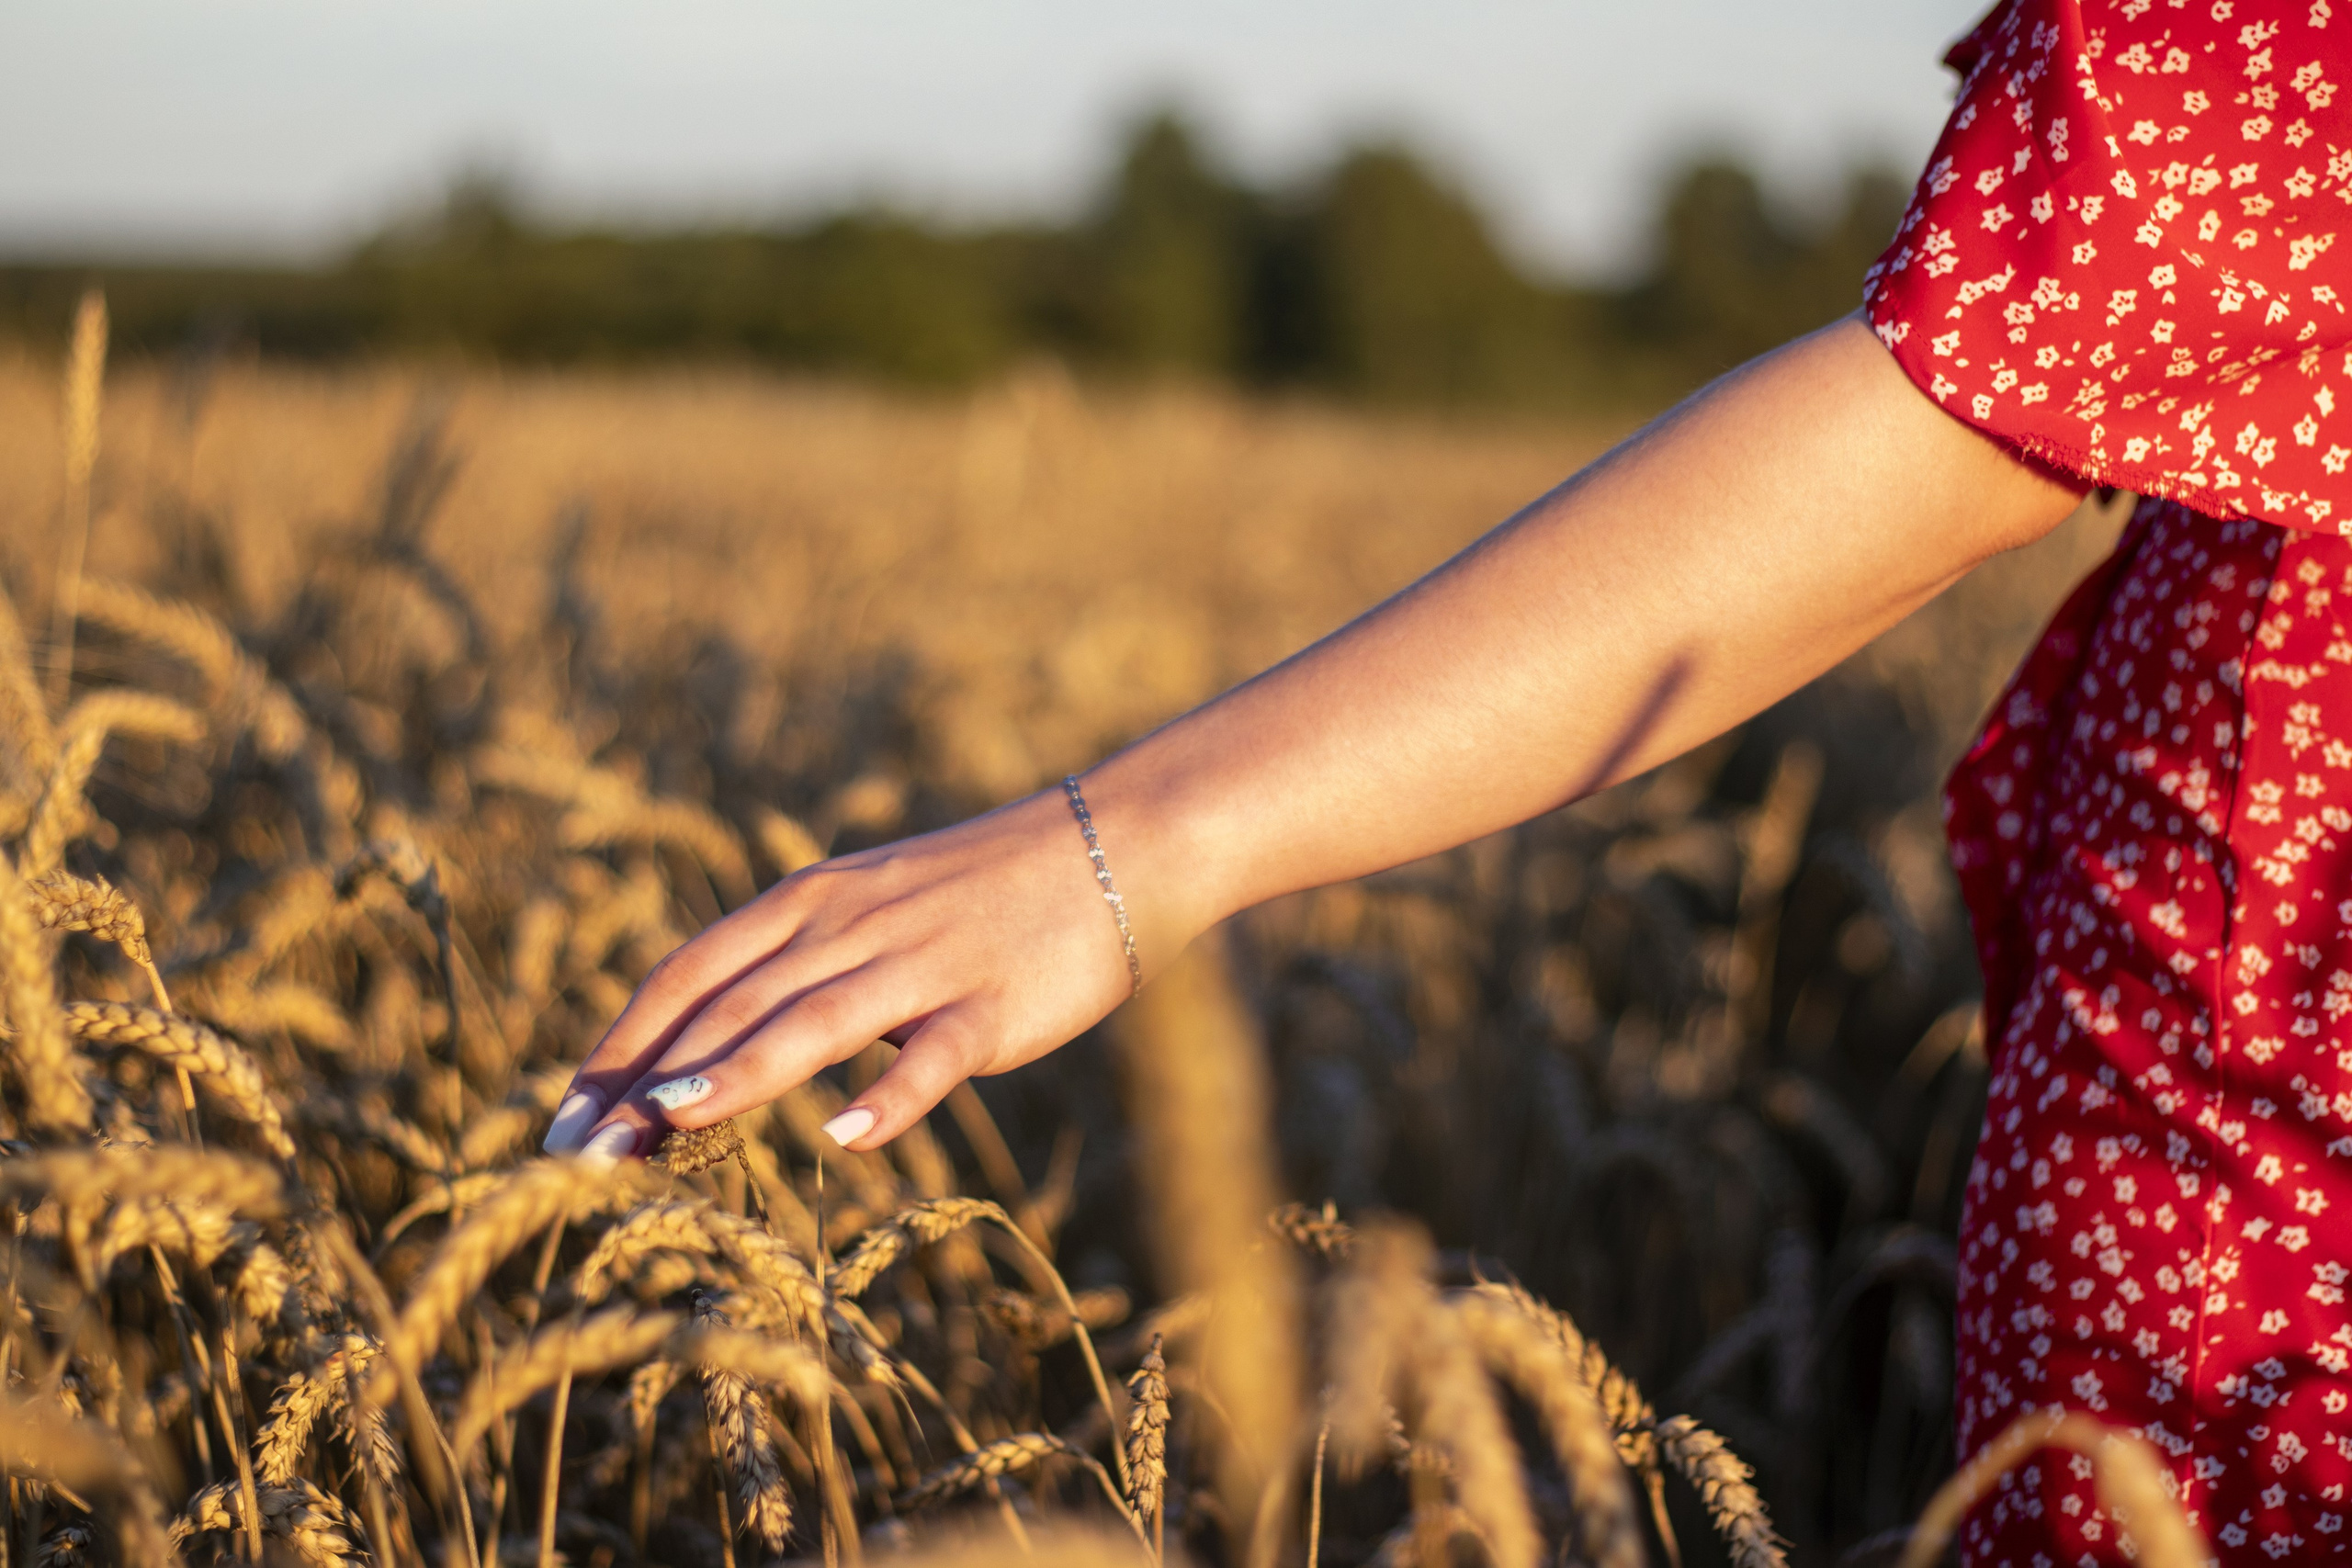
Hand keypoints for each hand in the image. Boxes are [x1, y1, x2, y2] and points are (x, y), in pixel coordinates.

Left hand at [543, 786, 1144, 1158]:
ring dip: (737, 1072)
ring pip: (812, 1021)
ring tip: (670, 1124)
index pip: (687, 974)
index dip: (619, 1044)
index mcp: (808, 901)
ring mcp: (919, 964)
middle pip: (729, 1006)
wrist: (1112, 846)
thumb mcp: (871, 909)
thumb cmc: (981, 893)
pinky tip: (846, 1135)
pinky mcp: (989, 1005)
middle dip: (646, 1083)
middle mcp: (848, 926)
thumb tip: (708, 1044)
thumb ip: (796, 967)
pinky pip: (932, 1054)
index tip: (562, 1115)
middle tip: (578, 1159)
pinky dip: (889, 1094)